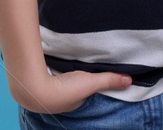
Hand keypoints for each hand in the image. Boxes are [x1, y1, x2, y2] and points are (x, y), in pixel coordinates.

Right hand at [9, 66, 130, 113]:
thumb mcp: (90, 83)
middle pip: (70, 86)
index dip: (87, 82)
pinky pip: (45, 73)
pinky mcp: (36, 79)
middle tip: (76, 65)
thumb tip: (129, 80)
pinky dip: (47, 68)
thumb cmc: (63, 90)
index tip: (90, 72)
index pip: (82, 92)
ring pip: (56, 80)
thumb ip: (108, 79)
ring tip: (63, 61)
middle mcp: (60, 99)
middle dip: (72, 78)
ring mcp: (47, 89)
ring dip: (59, 72)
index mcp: (72, 101)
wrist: (33, 86)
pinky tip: (48, 60)